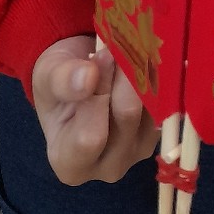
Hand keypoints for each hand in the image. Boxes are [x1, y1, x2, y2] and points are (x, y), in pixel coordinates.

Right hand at [31, 35, 158, 184]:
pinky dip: (156, 76)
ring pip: (150, 105)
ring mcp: (138, 151)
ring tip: (125, 53)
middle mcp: (108, 167)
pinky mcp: (160, 131)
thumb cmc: (57, 84)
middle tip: (115, 47)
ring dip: (141, 72)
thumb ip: (62, 80)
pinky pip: (166, 101)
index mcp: (71, 164)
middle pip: (127, 117)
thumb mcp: (47, 76)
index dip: (98, 94)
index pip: (90, 137)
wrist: (80, 79)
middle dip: (122, 74)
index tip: (100, 55)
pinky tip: (141, 62)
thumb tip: (88, 78)